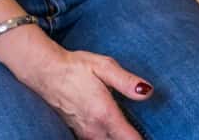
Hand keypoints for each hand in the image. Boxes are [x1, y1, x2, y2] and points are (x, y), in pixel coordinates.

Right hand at [22, 45, 152, 139]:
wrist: (46, 72)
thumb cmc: (77, 67)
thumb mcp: (105, 66)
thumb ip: (127, 81)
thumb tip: (148, 92)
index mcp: (104, 113)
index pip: (128, 139)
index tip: (151, 136)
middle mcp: (94, 128)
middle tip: (143, 132)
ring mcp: (84, 133)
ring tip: (129, 131)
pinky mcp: (78, 132)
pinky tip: (113, 131)